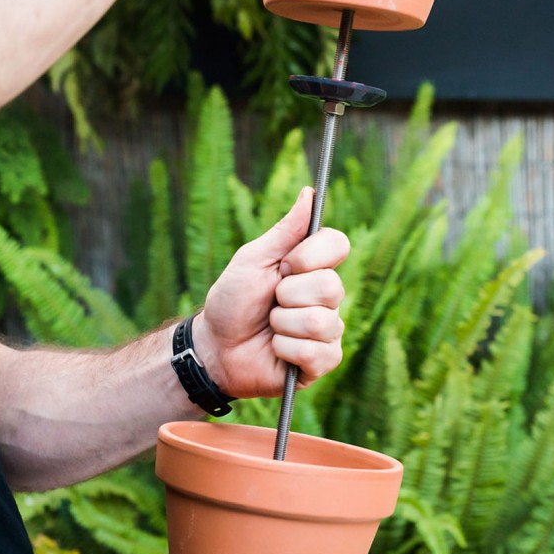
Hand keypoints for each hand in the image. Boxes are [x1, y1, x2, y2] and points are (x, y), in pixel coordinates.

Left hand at [192, 187, 349, 397]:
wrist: (216, 347)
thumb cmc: (232, 300)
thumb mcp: (253, 260)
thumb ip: (285, 230)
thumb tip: (310, 193)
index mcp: (312, 265)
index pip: (338, 244)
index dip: (311, 256)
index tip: (285, 264)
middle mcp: (326, 295)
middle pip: (331, 286)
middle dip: (287, 294)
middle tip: (271, 300)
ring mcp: (328, 329)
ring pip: (320, 321)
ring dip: (281, 324)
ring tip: (270, 327)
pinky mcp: (322, 361)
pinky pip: (315, 352)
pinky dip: (284, 350)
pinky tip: (276, 350)